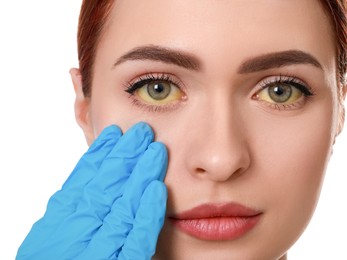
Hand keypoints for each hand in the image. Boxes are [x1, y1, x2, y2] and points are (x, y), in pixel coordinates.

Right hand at [17, 122, 167, 259]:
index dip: (98, 157)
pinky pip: (135, 239)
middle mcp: (72, 238)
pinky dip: (145, 213)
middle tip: (141, 132)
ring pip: (120, 207)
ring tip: (154, 149)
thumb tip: (92, 181)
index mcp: (53, 231)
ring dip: (139, 176)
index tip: (114, 135)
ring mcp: (96, 254)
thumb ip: (71, 215)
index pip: (80, 184)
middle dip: (123, 158)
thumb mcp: (53, 243)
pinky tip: (157, 189)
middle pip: (102, 188)